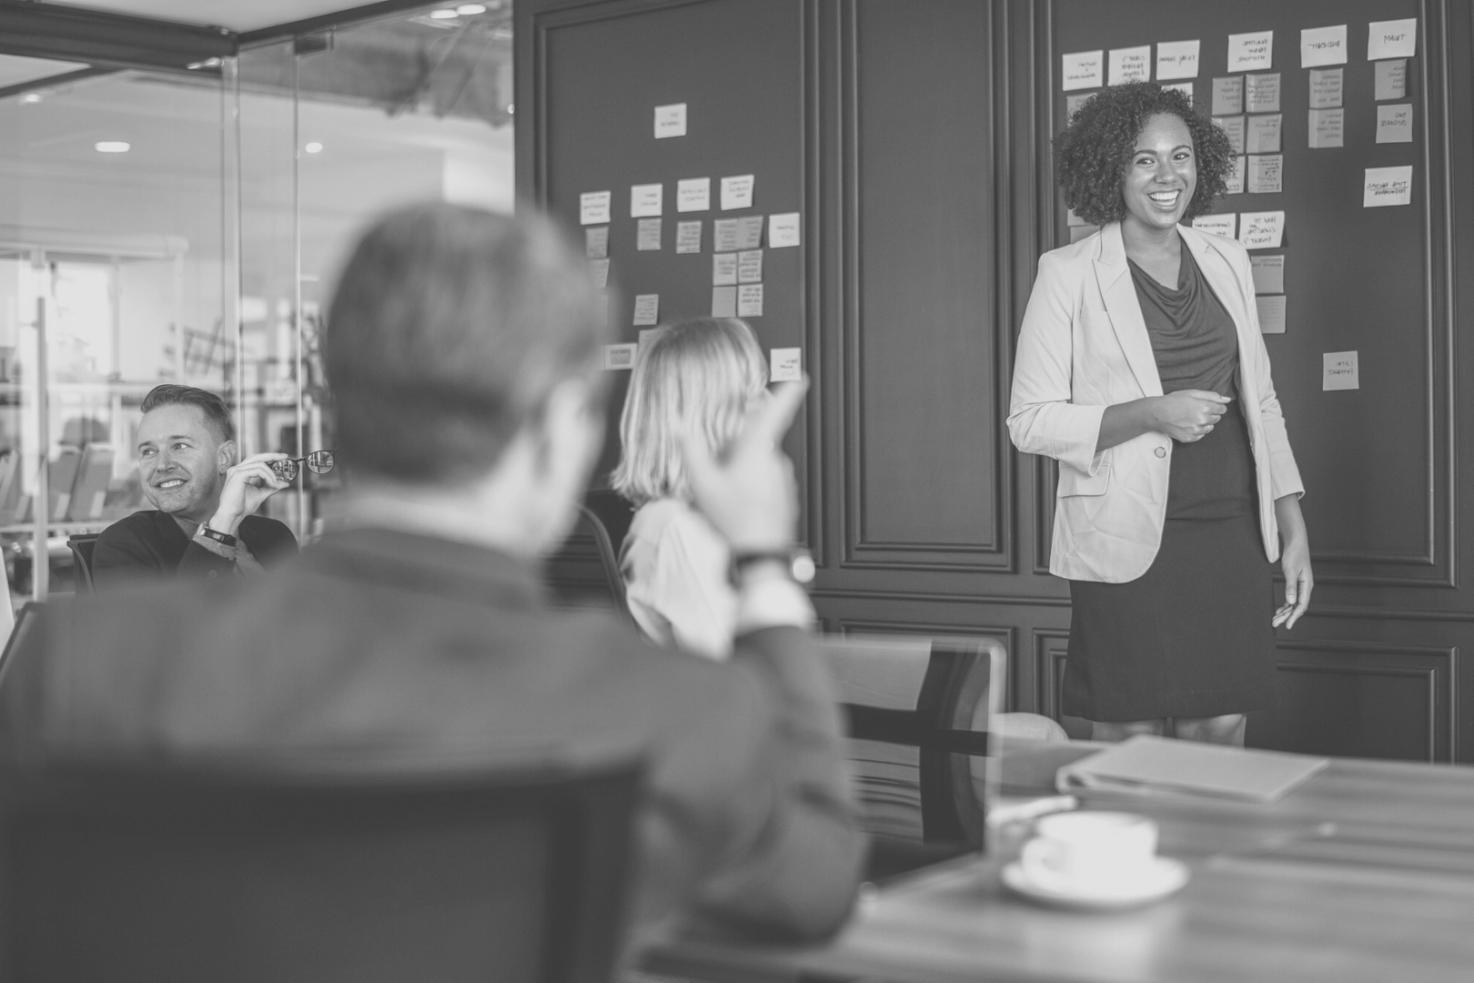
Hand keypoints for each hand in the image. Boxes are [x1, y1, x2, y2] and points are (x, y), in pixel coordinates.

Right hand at [210, 452, 291, 533]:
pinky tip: (271, 484)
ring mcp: (236, 471)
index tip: (283, 457)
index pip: (256, 460)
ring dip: (271, 474)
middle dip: (272, 456)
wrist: (232, 515)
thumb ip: (272, 487)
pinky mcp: (238, 475)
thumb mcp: (261, 494)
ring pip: (260, 464)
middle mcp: (237, 469)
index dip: (269, 457)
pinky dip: (267, 476)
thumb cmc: (242, 506)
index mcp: (241, 472)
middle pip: (257, 456)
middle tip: (284, 457)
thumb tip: (285, 483)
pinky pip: (258, 470)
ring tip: (276, 483)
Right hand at [682, 378, 807, 553]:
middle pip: (759, 442)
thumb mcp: (702, 483)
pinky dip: (753, 490)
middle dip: (740, 449)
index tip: (801, 377)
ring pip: (762, 465)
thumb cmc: (734, 520)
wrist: (758, 555)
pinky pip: (767, 486)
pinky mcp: (785, 501)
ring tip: (725, 494)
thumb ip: (692, 451)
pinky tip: (737, 506)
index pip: (778, 412)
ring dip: (745, 472)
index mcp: (758, 450)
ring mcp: (783, 482)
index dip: (790, 392)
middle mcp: (776, 462)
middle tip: (720, 468)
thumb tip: (681, 428)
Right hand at [1153, 390, 1229, 442]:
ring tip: (1191, 417)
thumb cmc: (1172, 402)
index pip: (1222, 409)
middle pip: (1217, 418)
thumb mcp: (1192, 393)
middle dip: (1210, 414)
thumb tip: (1226, 399)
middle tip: (1197, 410)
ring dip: (1203, 423)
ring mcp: (1196, 430)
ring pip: (1209, 428)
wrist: (1157, 413)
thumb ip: (1212, 396)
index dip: (1216, 406)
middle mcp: (1202, 420)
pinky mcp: (1190, 438)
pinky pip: (1200, 435)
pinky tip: (1188, 424)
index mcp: (1205, 407)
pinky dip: (1196, 430)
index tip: (1209, 405)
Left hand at [1272, 495, 1312, 629]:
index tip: (1287, 625)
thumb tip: (1291, 601)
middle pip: (1296, 606)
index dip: (1294, 616)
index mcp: (1306, 584)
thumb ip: (1290, 586)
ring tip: (1275, 619)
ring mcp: (1300, 585)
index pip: (1301, 605)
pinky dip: (1285, 605)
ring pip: (1293, 603)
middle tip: (1275, 624)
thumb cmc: (1294, 553)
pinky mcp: (1295, 582)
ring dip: (1285, 611)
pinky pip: (1291, 598)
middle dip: (1286, 616)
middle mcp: (1305, 586)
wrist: (1295, 541)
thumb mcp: (1290, 569)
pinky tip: (1279, 610)